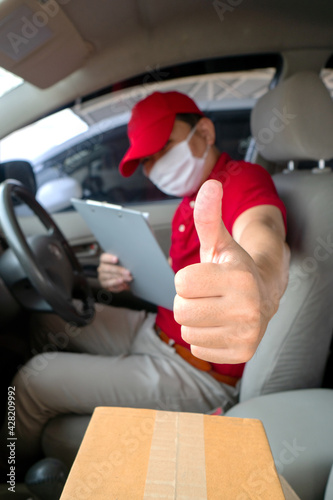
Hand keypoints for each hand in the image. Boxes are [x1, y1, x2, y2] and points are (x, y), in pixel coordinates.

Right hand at [97, 253, 132, 292]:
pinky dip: (118, 286)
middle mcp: (101, 268)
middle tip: (128, 273)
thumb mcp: (121, 264)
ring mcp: (102, 277)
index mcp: (104, 260)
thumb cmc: (120, 268)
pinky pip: (110, 286)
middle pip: (108, 268)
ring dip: (120, 278)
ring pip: (109, 277)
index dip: (109, 258)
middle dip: (119, 270)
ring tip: (128, 279)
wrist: (116, 278)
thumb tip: (131, 263)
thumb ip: (123, 262)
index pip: (104, 258)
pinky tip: (124, 286)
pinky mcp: (104, 284)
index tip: (116, 259)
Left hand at [174, 179, 270, 364]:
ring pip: (187, 331)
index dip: (188, 279)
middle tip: (208, 295)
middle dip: (189, 300)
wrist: (264, 294)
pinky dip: (204, 337)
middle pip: (181, 310)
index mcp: (238, 276)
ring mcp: (246, 333)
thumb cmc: (234, 268)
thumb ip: (209, 216)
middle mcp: (247, 307)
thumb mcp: (220, 242)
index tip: (205, 277)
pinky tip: (220, 325)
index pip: (181, 283)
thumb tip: (209, 185)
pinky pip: (198, 348)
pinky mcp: (242, 352)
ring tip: (215, 309)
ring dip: (196, 320)